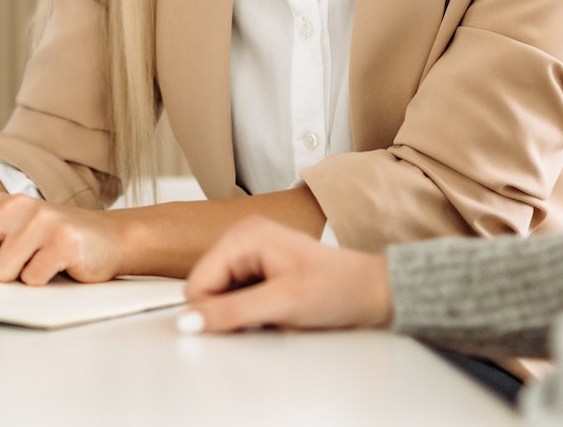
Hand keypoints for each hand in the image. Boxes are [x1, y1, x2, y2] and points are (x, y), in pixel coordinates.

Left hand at [0, 193, 127, 284]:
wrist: (109, 238)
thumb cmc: (52, 244)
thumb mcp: (9, 239)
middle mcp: (12, 205)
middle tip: (3, 267)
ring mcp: (38, 220)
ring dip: (15, 279)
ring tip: (36, 267)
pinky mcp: (62, 239)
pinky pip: (31, 278)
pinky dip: (40, 282)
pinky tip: (55, 269)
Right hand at [179, 217, 392, 332]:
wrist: (372, 293)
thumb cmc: (339, 287)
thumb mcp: (282, 304)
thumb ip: (232, 312)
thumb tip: (189, 321)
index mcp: (243, 235)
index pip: (198, 282)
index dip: (210, 311)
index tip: (237, 327)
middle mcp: (243, 240)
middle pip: (209, 289)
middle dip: (232, 311)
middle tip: (267, 317)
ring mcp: (252, 255)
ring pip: (223, 297)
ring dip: (245, 314)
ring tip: (277, 313)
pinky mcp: (260, 271)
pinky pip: (239, 299)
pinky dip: (254, 313)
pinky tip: (278, 312)